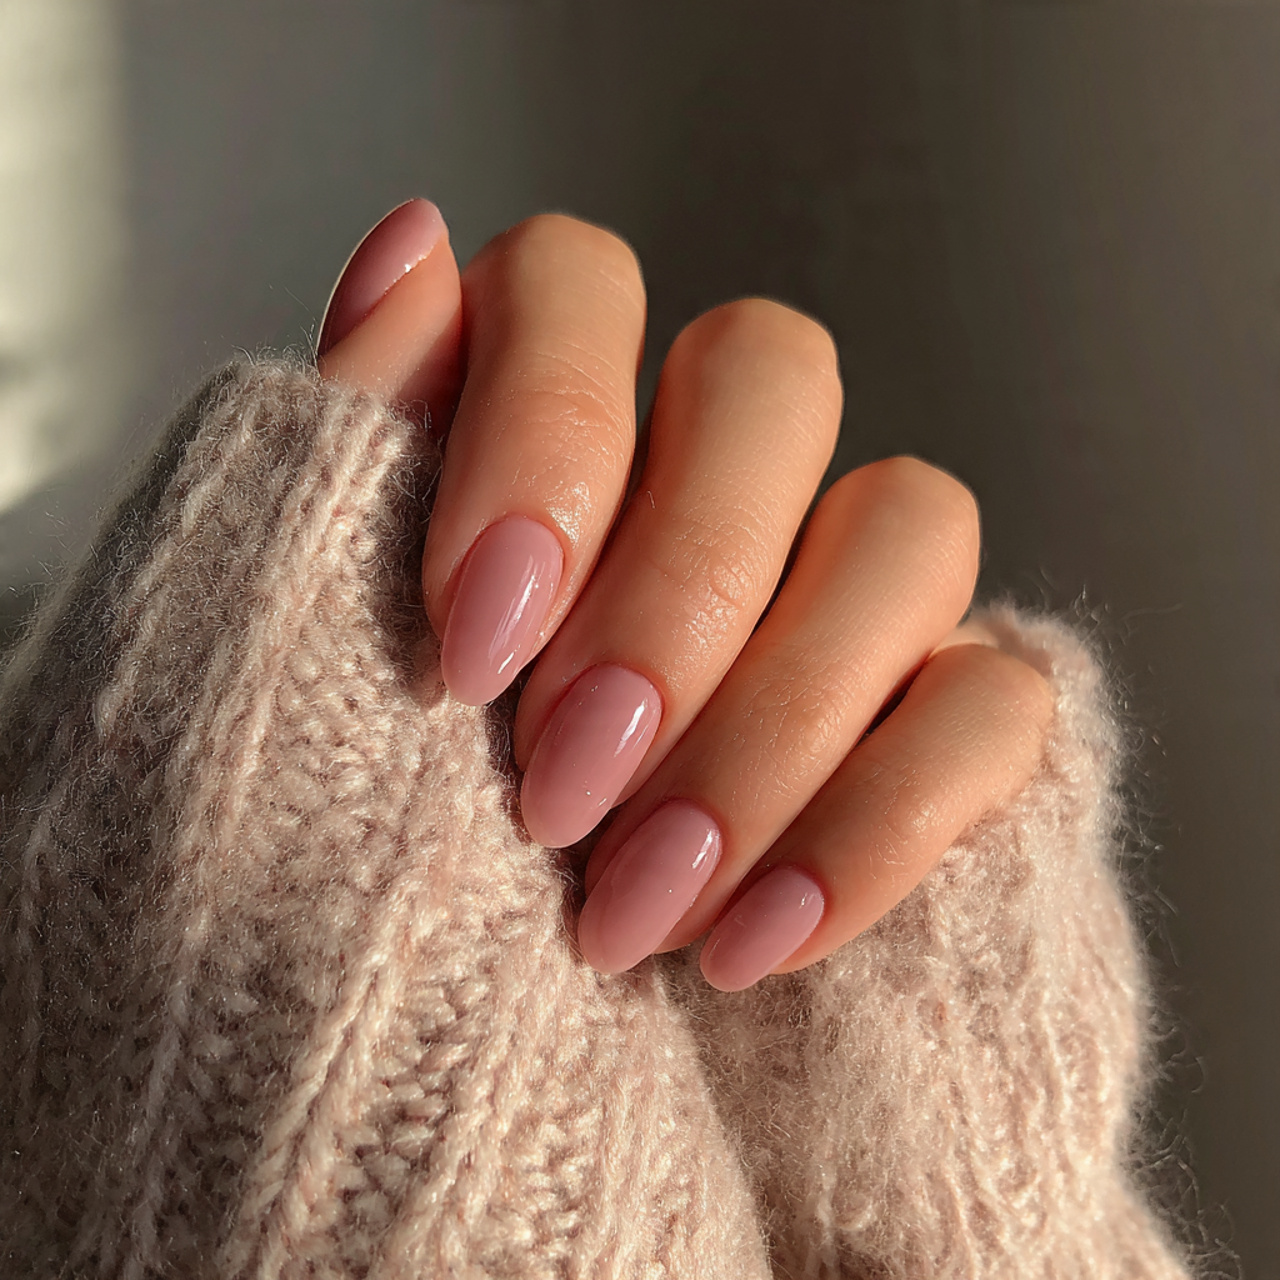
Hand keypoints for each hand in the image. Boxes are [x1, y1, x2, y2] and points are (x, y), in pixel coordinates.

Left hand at [316, 201, 1052, 989]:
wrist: (445, 1067)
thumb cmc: (348, 853)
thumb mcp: (309, 655)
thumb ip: (357, 449)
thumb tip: (408, 238)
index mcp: (549, 418)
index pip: (579, 284)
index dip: (543, 434)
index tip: (467, 650)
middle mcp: (714, 470)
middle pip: (774, 376)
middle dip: (672, 595)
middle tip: (558, 791)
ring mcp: (851, 588)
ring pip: (911, 525)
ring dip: (774, 724)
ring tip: (634, 910)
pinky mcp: (952, 720)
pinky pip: (995, 707)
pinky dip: (878, 826)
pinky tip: (750, 946)